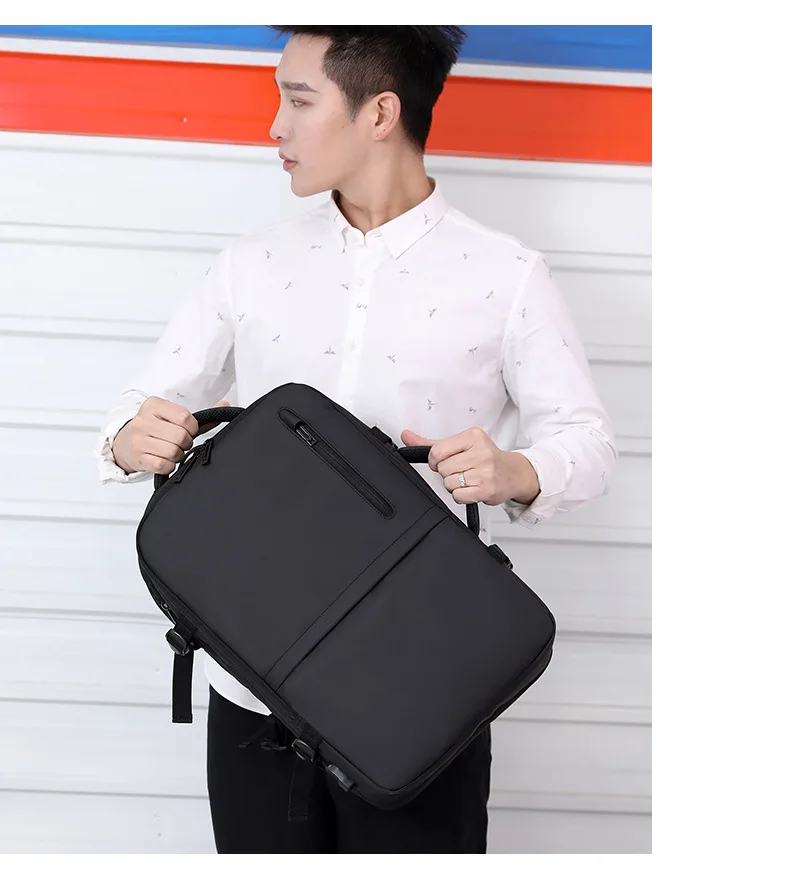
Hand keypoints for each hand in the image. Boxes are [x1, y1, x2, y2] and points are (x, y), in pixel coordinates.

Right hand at [112, 397, 229, 475]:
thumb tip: (225, 405)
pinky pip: (164, 465)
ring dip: (178, 455)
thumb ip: (200, 416)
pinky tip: (164, 459)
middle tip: (180, 443)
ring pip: (174, 452)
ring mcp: (138, 440)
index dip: (192, 428)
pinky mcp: (138, 458)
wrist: (124, 443)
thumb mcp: (173, 418)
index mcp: (153, 405)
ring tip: (171, 450)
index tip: (188, 430)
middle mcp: (143, 421)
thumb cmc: (154, 429)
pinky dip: (170, 465)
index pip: (185, 417)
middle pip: (181, 436)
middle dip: (186, 443)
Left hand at [400, 426, 538, 505]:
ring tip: (469, 479)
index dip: (435, 461)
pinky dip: (461, 495)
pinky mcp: (487, 489)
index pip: (437, 451)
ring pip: (449, 483)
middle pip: (443, 469)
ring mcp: (485, 471)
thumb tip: (406, 436)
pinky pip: (458, 496)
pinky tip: (472, 488)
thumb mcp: (461, 444)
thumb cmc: (486, 458)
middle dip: (448, 473)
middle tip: (462, 471)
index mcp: (473, 436)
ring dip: (455, 485)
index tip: (443, 462)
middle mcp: (481, 452)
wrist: (514, 473)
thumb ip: (431, 443)